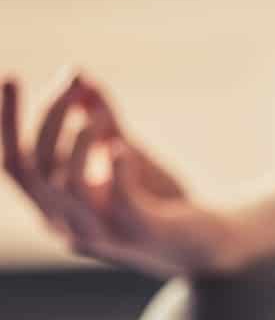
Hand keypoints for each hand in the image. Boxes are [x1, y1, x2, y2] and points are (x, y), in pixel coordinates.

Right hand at [1, 73, 240, 276]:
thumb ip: (102, 120)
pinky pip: (117, 200)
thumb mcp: (126, 155)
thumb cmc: (162, 201)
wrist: (210, 244)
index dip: (6, 122)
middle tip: (70, 81)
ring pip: (66, 185)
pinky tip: (123, 147)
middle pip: (32, 169)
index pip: (15, 165)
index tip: (12, 76)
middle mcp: (69, 226)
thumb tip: (79, 75)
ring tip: (104, 115)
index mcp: (57, 208)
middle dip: (44, 118)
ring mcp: (103, 234)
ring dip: (81, 139)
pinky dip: (117, 167)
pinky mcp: (138, 233)